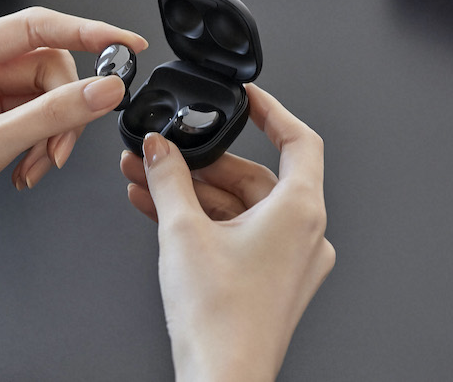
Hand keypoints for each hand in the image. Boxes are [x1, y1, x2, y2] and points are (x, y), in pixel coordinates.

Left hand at [0, 6, 146, 291]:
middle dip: (63, 109)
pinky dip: (40, 149)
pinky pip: (35, 125)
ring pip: (44, 100)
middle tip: (60, 147)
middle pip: (45, 68)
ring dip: (52, 136)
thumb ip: (51, 115)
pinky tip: (24, 174)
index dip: (86, 33)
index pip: (33, 27)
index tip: (125, 43)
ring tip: (36, 167)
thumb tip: (104, 90)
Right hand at [120, 84, 334, 381]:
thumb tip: (160, 149)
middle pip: (255, 177)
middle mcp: (305, 234)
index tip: (246, 99)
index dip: (271, 111)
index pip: (299, 139)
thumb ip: (169, 179)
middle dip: (202, 165)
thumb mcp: (182, 232)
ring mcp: (290, 260)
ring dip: (193, 194)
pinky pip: (239, 234)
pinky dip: (205, 221)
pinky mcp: (272, 280)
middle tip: (163, 154)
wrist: (222, 379)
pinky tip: (160, 212)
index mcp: (300, 212)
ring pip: (241, 208)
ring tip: (147, 181)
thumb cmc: (219, 321)